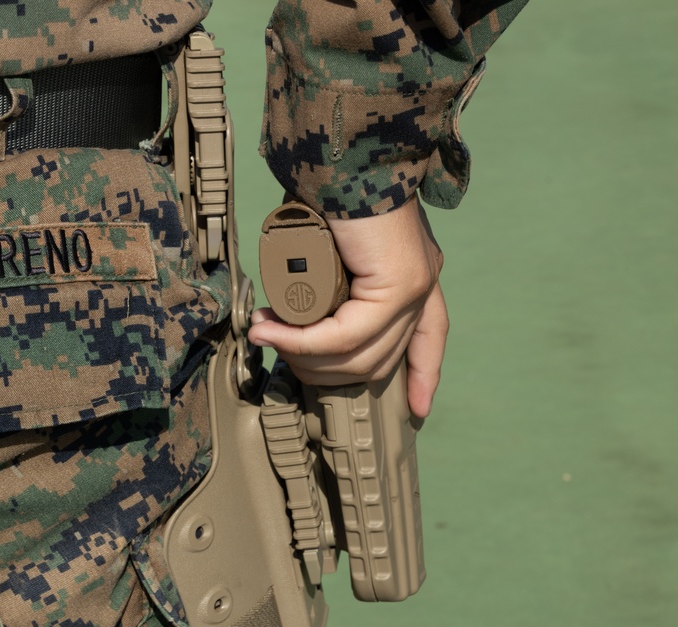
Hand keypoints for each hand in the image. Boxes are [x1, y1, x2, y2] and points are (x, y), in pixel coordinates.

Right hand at [247, 195, 446, 418]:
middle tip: (277, 348)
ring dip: (304, 356)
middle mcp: (422, 281)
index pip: (430, 338)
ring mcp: (415, 284)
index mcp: (413, 272)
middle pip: (380, 359)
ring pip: (361, 356)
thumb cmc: (325, 183)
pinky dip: (303, 340)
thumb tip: (282, 313)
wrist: (341, 147)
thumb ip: (318, 276)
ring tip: (265, 334)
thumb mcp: (326, 241)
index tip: (416, 411)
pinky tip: (272, 331)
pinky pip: (346, 335)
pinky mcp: (399, 283)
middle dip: (322, 370)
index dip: (422, 377)